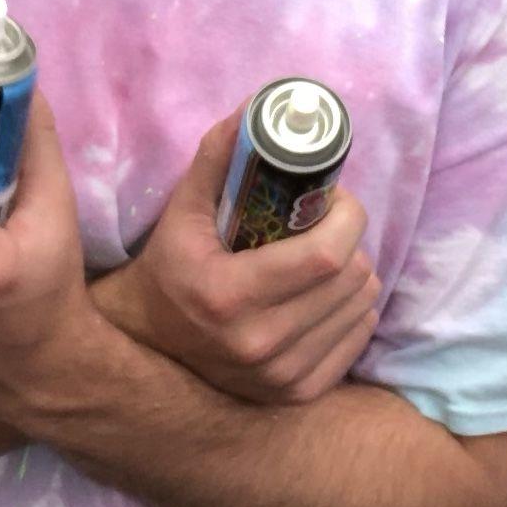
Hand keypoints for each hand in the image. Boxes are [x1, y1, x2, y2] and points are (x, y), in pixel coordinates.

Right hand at [93, 108, 380, 407]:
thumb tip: (253, 111)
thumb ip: (217, 161)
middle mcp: (259, 345)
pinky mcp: (298, 395)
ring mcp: (281, 377)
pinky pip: (357, 338)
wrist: (145, 348)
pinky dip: (351, 310)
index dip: (346, 217)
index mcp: (230, 298)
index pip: (325, 256)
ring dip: (354, 273)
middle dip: (350, 240)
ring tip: (323, 260)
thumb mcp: (181, 214)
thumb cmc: (167, 271)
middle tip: (327, 224)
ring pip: (361, 307)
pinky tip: (323, 296)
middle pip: (350, 279)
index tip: (335, 199)